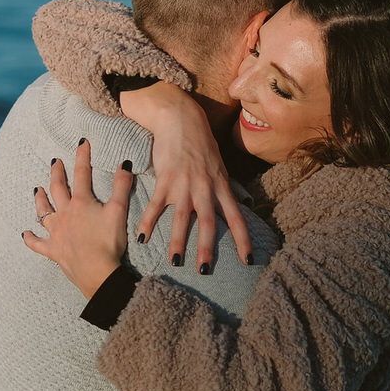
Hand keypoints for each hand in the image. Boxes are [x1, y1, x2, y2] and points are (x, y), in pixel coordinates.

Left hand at [23, 138, 133, 297]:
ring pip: (43, 212)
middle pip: (57, 188)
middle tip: (55, 162)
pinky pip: (37, 243)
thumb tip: (124, 164)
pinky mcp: (53, 250)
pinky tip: (25, 233)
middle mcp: (65, 214)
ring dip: (40, 200)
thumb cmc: (109, 242)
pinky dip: (30, 238)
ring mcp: (56, 232)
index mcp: (81, 202)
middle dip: (56, 173)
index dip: (82, 156)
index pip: (82, 173)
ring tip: (36, 189)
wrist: (98, 273)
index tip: (81, 142)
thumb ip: (122, 186)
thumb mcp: (119, 211)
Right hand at [119, 80, 252, 271]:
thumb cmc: (201, 143)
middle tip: (204, 271)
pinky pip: (155, 204)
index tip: (248, 260)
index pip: (236, 217)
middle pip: (208, 223)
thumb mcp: (218, 167)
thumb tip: (232, 209)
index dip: (242, 240)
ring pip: (181, 218)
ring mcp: (184, 184)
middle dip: (206, 248)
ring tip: (175, 262)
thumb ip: (222, 189)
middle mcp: (205, 187)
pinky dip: (148, 222)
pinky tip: (141, 237)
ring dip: (177, 241)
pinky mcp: (165, 178)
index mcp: (220, 186)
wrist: (181, 119)